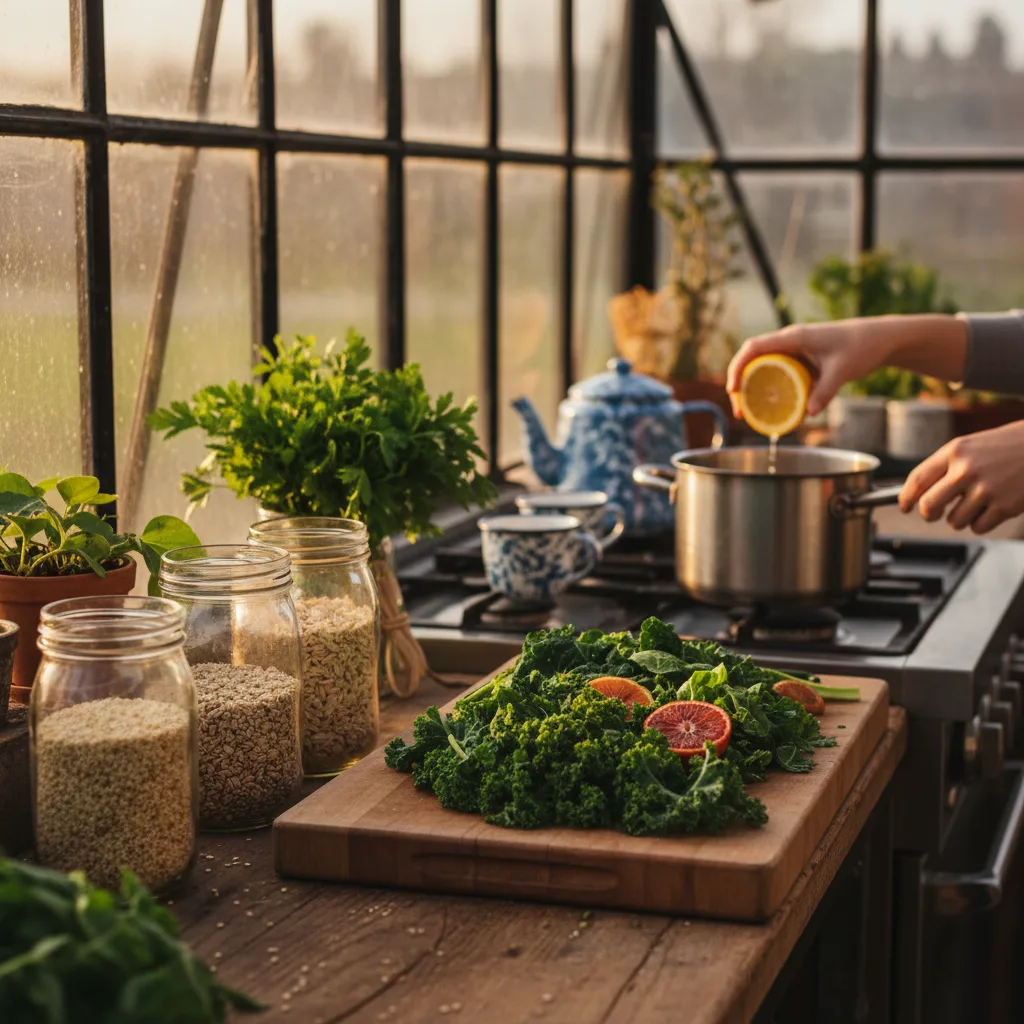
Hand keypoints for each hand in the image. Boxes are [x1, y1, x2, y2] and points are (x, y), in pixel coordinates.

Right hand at [726, 320, 895, 417]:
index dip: (738, 367)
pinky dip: (769, 389)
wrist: (880, 339)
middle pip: (751, 359)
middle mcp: (789, 342)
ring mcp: (794, 351)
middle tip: (740, 410)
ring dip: (751, 388)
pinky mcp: (801, 361)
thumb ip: (824, 391)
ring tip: (749, 413)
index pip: (754, 348)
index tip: (733, 389)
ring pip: (762, 368)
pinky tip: (771, 408)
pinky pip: (777, 374)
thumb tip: (807, 415)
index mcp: (793, 337)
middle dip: (739, 383)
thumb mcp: (842, 370)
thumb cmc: (861, 346)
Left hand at [899, 421, 1023, 533]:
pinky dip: (981, 523)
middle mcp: (967, 470)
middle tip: (933, 514)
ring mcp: (986, 489)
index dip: (905, 497)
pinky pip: (977, 528)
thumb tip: (919, 494)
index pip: (917, 479)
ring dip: (960, 518)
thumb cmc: (1004, 447)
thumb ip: (945, 467)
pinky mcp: (1004, 506)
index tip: (904, 507)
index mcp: (955, 451)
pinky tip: (991, 507)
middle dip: (928, 514)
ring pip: (954, 521)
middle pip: (929, 506)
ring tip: (975, 502)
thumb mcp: (970, 447)